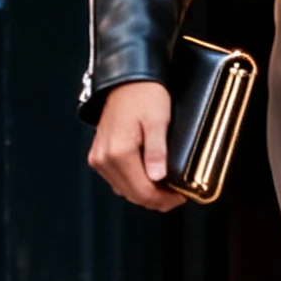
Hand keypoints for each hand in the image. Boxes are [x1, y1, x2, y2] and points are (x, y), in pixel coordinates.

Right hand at [87, 82, 186, 211]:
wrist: (127, 79)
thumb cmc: (144, 95)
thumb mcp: (158, 121)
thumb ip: (157, 151)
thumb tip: (158, 178)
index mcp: (119, 152)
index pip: (143, 192)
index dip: (164, 200)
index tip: (181, 197)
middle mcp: (104, 158)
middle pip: (132, 195)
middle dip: (156, 200)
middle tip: (176, 196)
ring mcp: (99, 158)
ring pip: (124, 190)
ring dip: (144, 193)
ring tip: (166, 188)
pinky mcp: (99, 155)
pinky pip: (116, 179)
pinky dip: (133, 183)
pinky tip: (148, 177)